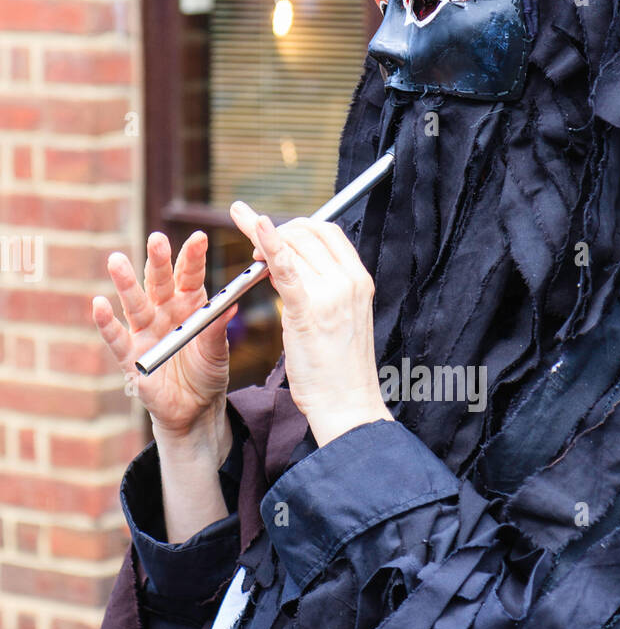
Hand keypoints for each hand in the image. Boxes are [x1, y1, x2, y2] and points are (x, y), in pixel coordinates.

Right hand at [93, 230, 236, 452]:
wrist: (196, 408)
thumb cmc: (208, 372)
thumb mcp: (217, 351)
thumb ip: (217, 329)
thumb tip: (232, 305)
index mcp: (189, 304)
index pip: (189, 275)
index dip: (193, 256)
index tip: (199, 237)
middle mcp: (164, 311)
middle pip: (159, 282)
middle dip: (157, 261)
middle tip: (157, 239)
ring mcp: (145, 331)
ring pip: (134, 303)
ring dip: (125, 283)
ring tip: (116, 261)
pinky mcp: (131, 356)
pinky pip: (116, 338)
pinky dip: (106, 323)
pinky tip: (99, 304)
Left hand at [229, 203, 391, 446]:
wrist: (347, 403)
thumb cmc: (340, 368)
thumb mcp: (340, 319)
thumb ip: (322, 290)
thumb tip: (289, 269)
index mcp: (359, 280)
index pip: (328, 232)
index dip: (298, 228)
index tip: (277, 235)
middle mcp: (349, 281)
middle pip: (308, 233)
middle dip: (277, 232)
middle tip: (256, 248)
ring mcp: (331, 295)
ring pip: (292, 247)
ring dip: (265, 243)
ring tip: (251, 252)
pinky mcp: (308, 311)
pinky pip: (286, 268)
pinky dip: (269, 243)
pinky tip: (255, 225)